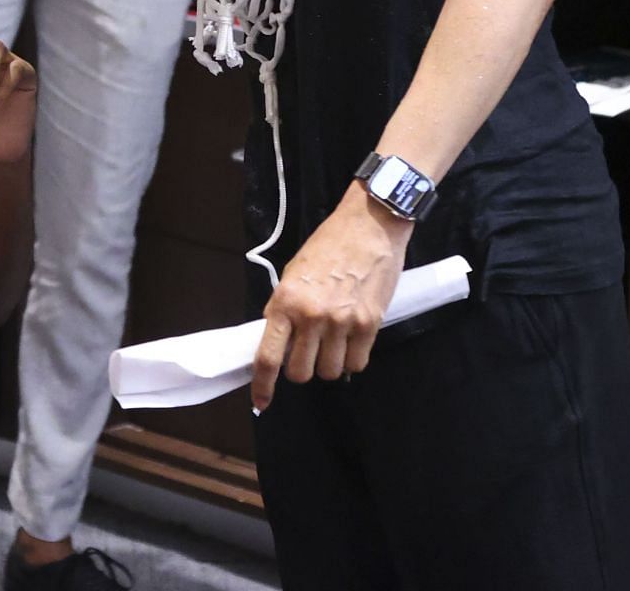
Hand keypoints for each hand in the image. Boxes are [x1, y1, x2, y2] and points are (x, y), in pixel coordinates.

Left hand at [249, 181, 413, 412]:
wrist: (367, 226)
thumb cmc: (327, 247)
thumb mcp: (293, 275)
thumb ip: (284, 311)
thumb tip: (279, 345)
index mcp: (284, 302)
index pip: (268, 356)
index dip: (263, 386)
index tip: (261, 402)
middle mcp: (311, 316)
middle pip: (301, 373)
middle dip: (302, 369)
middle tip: (307, 350)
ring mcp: (341, 322)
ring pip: (330, 372)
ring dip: (328, 364)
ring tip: (332, 340)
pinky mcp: (369, 324)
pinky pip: (357, 363)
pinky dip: (352, 359)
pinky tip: (351, 340)